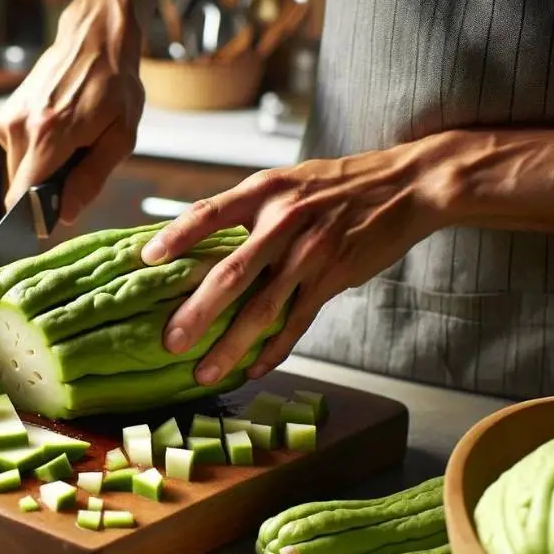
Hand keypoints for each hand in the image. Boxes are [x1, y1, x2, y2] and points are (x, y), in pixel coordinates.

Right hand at [0, 0, 144, 223]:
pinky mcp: (5, 114)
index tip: (52, 218)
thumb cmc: (115, 85)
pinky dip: (35, 151)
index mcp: (48, 136)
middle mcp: (19, 128)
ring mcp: (8, 119)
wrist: (95, 38)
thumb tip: (66, 215)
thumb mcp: (120, 136)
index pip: (21, 198)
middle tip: (77, 164)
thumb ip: (91, 178)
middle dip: (46, 189)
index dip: (34, 217)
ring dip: (42, 169)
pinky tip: (57, 130)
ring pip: (18, 170)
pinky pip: (16, 152)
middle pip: (20, 188)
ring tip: (70, 143)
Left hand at [140, 138, 452, 384]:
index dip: (177, 236)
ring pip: (263, 309)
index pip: (210, 213)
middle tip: (169, 341)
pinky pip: (297, 322)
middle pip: (232, 273)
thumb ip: (248, 209)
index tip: (146, 259)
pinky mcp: (333, 278)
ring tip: (203, 372)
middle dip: (197, 312)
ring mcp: (310, 254)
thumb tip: (197, 240)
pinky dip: (273, 349)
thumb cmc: (337, 185)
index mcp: (265, 192)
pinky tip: (252, 369)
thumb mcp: (287, 181)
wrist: (406, 185)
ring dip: (230, 345)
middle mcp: (284, 222)